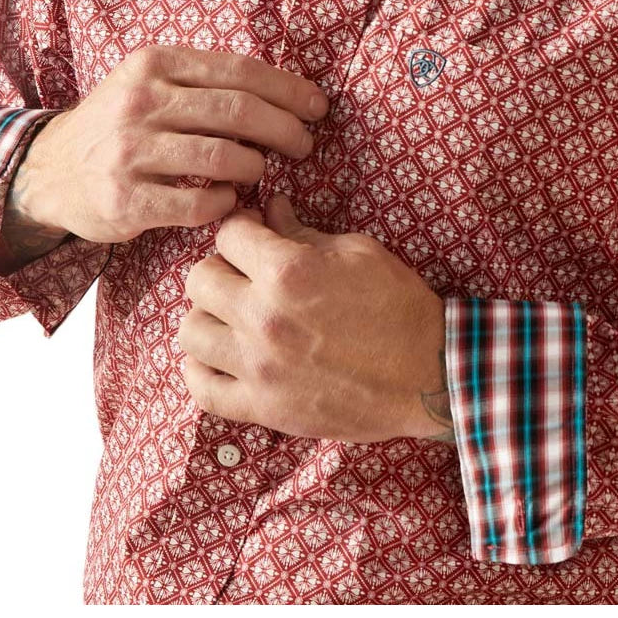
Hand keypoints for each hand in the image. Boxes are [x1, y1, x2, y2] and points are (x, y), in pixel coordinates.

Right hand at [7, 45, 329, 243]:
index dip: (287, 89)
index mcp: (154, 63)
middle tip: (305, 144)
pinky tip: (227, 200)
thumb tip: (286, 95)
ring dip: (256, 167)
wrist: (50, 172)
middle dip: (285, 129)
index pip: (239, 70)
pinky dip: (225, 202)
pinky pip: (199, 202)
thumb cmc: (120, 125)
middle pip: (239, 112)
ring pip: (223, 157)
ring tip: (261, 172)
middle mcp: (141, 101)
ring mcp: (130, 151)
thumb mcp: (150, 83)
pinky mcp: (126, 199)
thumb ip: (205, 82)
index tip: (317, 106)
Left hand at [179, 193, 453, 444]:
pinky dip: (203, 368)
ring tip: (234, 315)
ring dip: (208, 316)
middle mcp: (263, 318)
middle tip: (245, 274)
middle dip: (221, 267)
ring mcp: (258, 367)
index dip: (244, 227)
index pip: (229, 234)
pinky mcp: (262, 407)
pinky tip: (224, 355)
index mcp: (288, 273)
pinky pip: (200, 387)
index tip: (257, 234)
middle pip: (199, 279)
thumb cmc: (399, 305)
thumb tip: (271, 209)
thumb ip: (304, 231)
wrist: (429, 373)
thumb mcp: (357, 252)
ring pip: (189, 330)